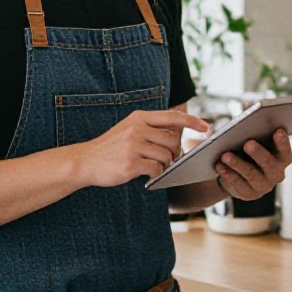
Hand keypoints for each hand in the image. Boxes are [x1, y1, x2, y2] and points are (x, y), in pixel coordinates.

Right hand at [75, 109, 209, 187]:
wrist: (85, 161)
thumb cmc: (111, 147)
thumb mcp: (129, 129)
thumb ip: (151, 128)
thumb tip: (178, 135)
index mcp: (139, 117)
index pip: (173, 116)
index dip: (192, 121)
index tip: (206, 127)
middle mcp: (137, 128)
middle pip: (172, 140)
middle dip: (175, 152)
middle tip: (168, 159)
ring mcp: (133, 145)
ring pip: (166, 156)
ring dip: (164, 165)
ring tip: (153, 166)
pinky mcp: (131, 163)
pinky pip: (156, 169)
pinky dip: (155, 174)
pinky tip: (146, 174)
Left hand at [215, 129, 291, 200]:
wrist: (238, 175)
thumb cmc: (249, 152)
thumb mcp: (256, 143)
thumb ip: (257, 135)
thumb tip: (247, 125)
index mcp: (281, 159)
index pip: (285, 151)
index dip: (283, 142)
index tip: (278, 131)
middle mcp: (276, 174)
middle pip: (269, 163)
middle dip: (258, 153)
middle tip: (248, 143)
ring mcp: (263, 186)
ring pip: (251, 174)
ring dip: (238, 164)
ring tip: (225, 155)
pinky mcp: (249, 194)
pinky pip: (237, 183)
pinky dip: (228, 173)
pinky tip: (219, 165)